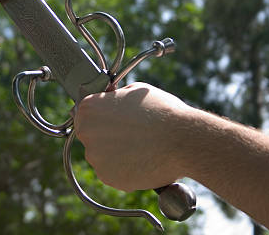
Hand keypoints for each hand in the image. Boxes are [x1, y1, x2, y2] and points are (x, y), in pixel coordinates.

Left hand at [74, 82, 191, 191]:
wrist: (183, 140)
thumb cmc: (162, 112)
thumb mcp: (135, 91)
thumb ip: (116, 98)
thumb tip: (112, 100)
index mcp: (89, 109)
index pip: (85, 113)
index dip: (101, 116)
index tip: (114, 120)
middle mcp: (86, 133)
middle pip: (91, 136)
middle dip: (107, 136)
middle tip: (131, 134)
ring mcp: (95, 157)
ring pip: (102, 156)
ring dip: (116, 153)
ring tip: (140, 147)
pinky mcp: (108, 177)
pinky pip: (112, 172)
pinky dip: (124, 169)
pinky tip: (141, 160)